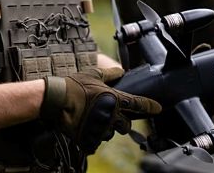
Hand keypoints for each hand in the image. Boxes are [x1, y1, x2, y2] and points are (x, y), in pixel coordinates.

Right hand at [41, 67, 160, 153]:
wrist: (55, 99)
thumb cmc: (74, 85)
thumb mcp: (93, 74)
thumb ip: (110, 74)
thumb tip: (121, 71)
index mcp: (114, 99)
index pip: (138, 104)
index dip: (150, 106)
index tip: (158, 108)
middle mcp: (111, 115)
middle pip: (127, 125)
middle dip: (123, 121)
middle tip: (113, 115)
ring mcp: (100, 128)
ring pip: (112, 133)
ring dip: (108, 129)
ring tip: (96, 120)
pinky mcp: (89, 138)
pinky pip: (97, 143)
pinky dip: (94, 138)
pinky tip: (88, 130)